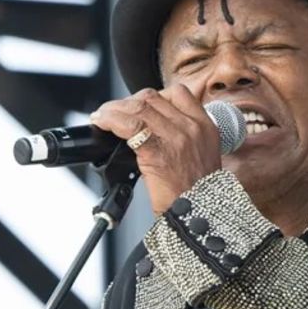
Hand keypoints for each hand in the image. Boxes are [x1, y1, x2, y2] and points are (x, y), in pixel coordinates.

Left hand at [90, 85, 223, 213]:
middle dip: (128, 101)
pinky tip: (102, 123)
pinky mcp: (157, 152)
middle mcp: (192, 128)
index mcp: (205, 126)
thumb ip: (184, 136)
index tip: (138, 104)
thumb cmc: (195, 192)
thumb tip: (153, 127)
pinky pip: (128, 125)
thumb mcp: (201, 156)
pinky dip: (110, 120)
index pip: (178, 93)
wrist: (197, 215)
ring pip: (138, 107)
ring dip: (114, 108)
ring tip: (103, 116)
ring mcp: (175, 138)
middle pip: (152, 97)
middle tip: (114, 112)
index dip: (152, 95)